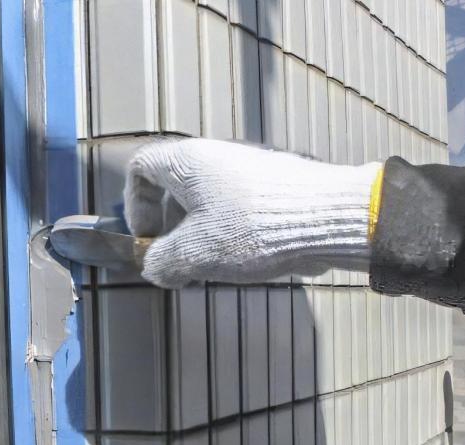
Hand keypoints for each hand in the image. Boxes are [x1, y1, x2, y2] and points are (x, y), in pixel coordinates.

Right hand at [123, 138, 380, 286]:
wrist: (328, 218)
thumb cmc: (252, 229)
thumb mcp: (194, 255)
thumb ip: (162, 263)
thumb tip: (156, 268)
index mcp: (187, 162)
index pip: (141, 168)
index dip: (135, 206)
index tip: (149, 237)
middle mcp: (217, 157)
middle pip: (175, 190)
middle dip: (171, 230)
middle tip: (180, 262)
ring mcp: (249, 168)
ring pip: (209, 202)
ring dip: (202, 236)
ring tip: (215, 268)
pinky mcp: (276, 185)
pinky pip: (239, 208)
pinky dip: (233, 234)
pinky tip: (249, 260)